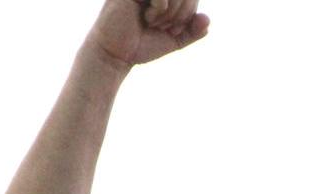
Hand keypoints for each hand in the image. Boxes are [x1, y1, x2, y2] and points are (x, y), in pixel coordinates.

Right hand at [90, 0, 209, 69]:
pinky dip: (161, 9)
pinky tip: (146, 18)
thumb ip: (192, 31)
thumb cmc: (140, 46)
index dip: (190, 11)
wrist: (115, 55)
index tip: (176, 29)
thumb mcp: (173, 40)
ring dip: (172, 11)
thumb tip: (207, 19)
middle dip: (183, 12)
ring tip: (155, 23)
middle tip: (167, 27)